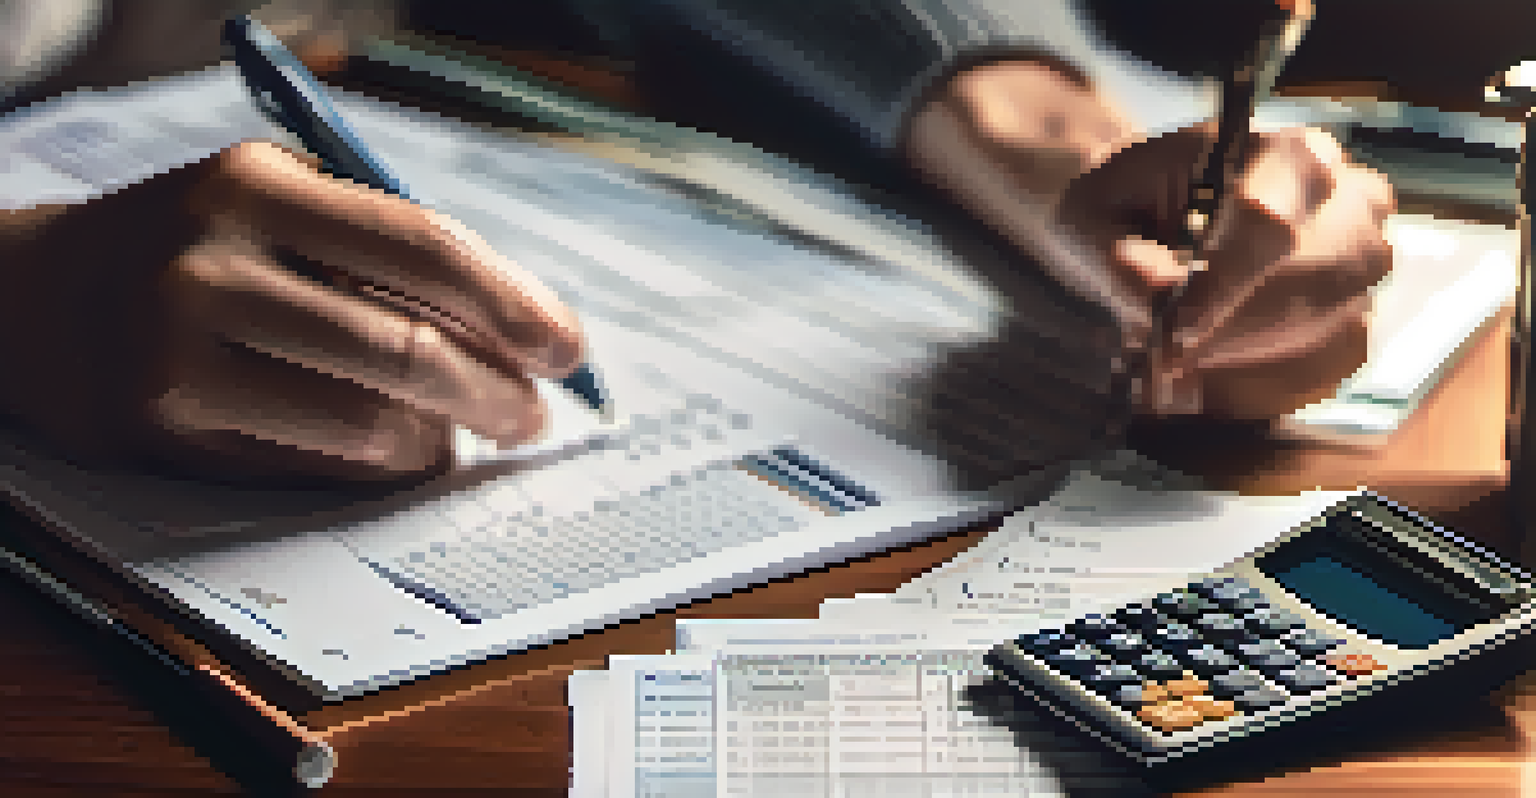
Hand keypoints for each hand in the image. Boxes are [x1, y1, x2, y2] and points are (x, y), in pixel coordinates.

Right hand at [0, 140, 583, 484]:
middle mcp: (211, 265)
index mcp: (255, 186)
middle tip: (533, 415)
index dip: (514, 305)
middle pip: (406, 348)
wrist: (37, 299)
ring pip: (366, 421)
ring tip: (467, 432)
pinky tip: (403, 451)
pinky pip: (314, 464)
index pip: (424, 249)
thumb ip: (384, 247)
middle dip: (495, 392)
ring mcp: (181, 353)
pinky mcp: (167, 429)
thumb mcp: (275, 201)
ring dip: (440, 438)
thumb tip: (524, 328)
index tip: (567, 348)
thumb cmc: (198, 245)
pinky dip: (380, 465)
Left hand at [903, 58, 1394, 421]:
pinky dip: (1267, 385)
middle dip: (1227, 338)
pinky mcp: (1351, 298)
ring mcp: (1359, 243)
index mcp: (1269, 145)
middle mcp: (1336, 187)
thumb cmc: (1101, 203)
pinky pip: (1333, 362)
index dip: (1214, 296)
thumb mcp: (1082, 222)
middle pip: (1314, 282)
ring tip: (1173, 375)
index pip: (1263, 226)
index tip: (1165, 342)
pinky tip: (1205, 383)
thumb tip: (1157, 313)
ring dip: (1248, 366)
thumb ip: (1118, 263)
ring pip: (1333, 328)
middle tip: (1158, 369)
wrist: (1128, 202)